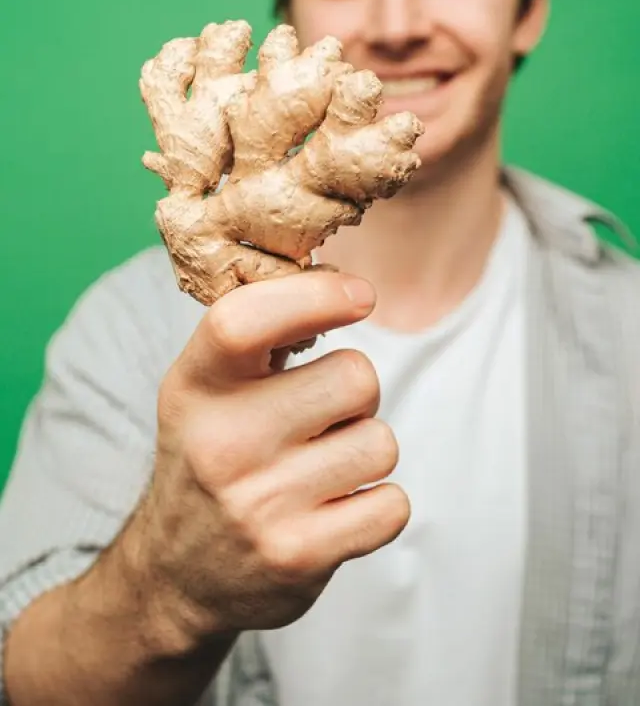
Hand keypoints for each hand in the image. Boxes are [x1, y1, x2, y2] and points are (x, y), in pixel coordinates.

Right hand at [125, 271, 408, 651]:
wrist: (178, 575)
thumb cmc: (210, 457)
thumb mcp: (205, 389)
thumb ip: (259, 335)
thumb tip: (343, 283)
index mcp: (195, 386)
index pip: (246, 320)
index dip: (316, 296)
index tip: (360, 295)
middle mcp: (221, 443)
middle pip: (356, 378)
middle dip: (357, 393)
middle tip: (323, 417)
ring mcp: (259, 505)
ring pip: (381, 443)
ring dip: (365, 452)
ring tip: (320, 468)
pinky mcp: (299, 556)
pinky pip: (392, 505)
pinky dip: (378, 506)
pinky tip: (334, 510)